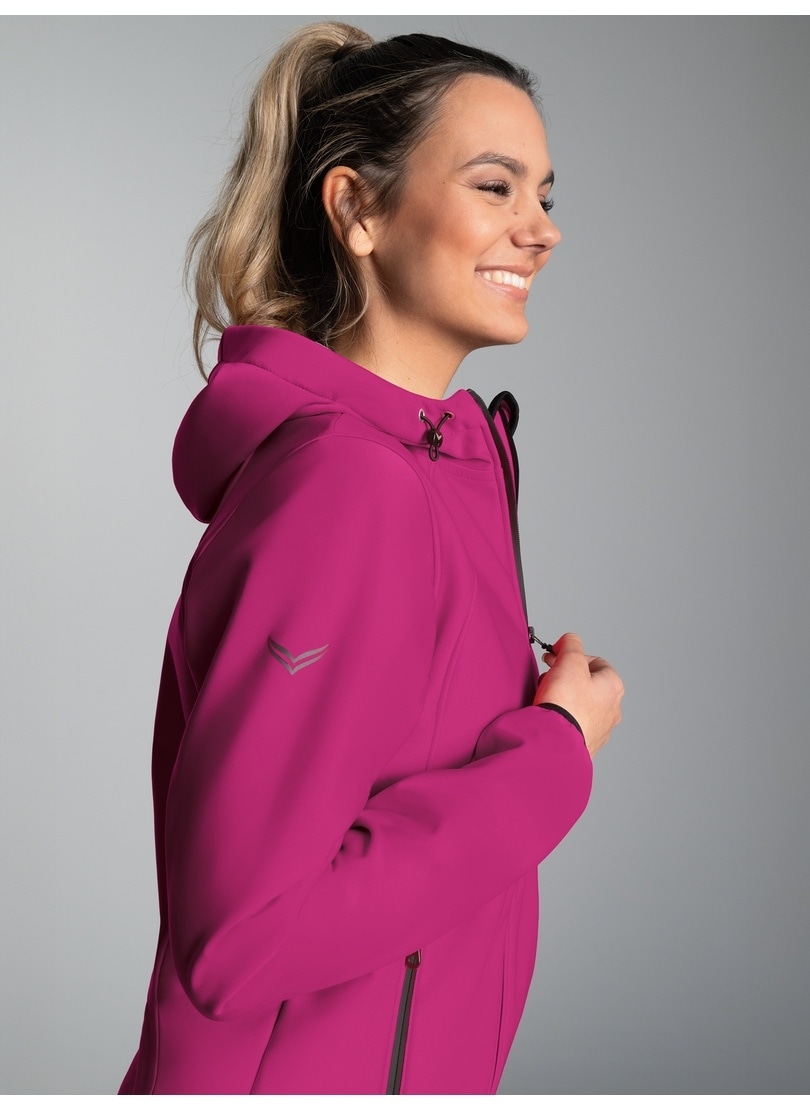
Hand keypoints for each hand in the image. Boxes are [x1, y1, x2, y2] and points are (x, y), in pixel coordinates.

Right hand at [533, 632, 623, 756]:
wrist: (555, 741)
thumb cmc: (566, 703)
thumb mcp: (569, 660)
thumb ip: (571, 644)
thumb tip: (569, 640)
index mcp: (613, 686)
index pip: (595, 662)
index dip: (573, 657)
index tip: (556, 658)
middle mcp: (612, 708)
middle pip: (587, 683)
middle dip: (566, 677)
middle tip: (549, 677)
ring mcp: (600, 728)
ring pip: (581, 704)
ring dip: (564, 697)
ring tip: (547, 698)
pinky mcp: (585, 743)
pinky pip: (573, 722)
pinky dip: (562, 716)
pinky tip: (550, 716)